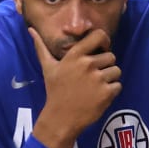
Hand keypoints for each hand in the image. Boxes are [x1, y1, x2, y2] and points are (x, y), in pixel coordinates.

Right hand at [30, 28, 120, 147]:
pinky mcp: (107, 93)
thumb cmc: (55, 91)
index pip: (99, 35)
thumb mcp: (48, 67)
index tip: (101, 49)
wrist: (60, 118)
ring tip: (96, 87)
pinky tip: (99, 96)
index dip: (104, 41)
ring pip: (116, 71)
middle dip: (105, 66)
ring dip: (110, 79)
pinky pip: (118, 85)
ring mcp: (98, 79)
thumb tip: (30, 29)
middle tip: (93, 77)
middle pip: (111, 56)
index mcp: (75, 55)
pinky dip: (112, 91)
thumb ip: (41, 47)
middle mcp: (87, 64)